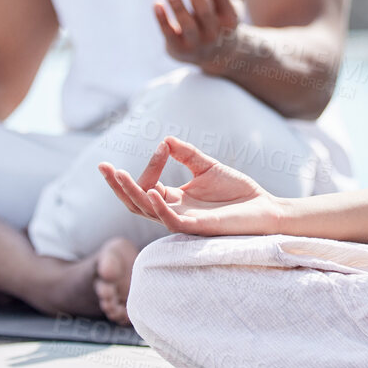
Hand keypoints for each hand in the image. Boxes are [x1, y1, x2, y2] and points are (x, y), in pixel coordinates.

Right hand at [97, 136, 287, 236]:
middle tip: (102, 167)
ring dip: (131, 193)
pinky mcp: (197, 228)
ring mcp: (184, 222)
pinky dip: (159, 207)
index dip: (150, 166)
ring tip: (118, 175)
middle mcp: (174, 212)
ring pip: (147, 211)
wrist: (265, 208)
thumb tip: (165, 140)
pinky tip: (152, 191)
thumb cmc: (238, 192)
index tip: (163, 147)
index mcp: (175, 200)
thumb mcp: (207, 167)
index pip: (148, 185)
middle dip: (118, 186)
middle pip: (136, 203)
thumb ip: (186, 155)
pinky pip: (171, 221)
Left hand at [154, 0, 248, 69]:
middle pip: (204, 6)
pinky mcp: (181, 49)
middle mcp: (217, 30)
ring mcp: (199, 42)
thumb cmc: (222, 13)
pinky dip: (163, 20)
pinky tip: (157, 3)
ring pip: (187, 23)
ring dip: (177, 3)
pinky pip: (170, 35)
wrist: (217, 53)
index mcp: (232, 13)